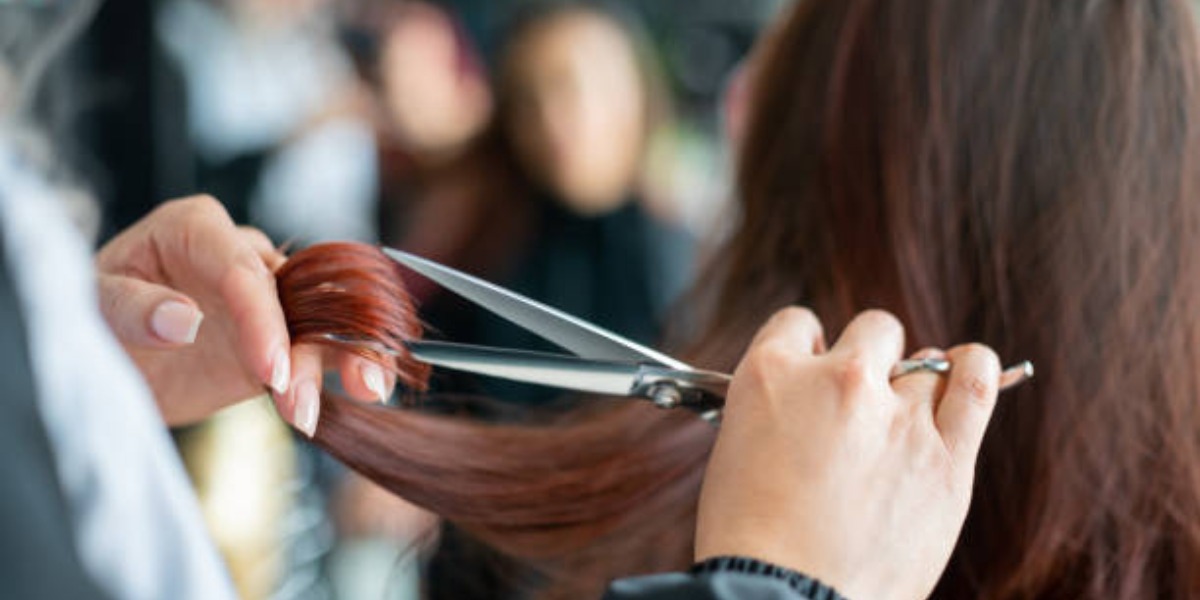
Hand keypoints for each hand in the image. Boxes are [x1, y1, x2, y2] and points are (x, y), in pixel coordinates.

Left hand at [96, 196, 395, 431]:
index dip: (261, 316)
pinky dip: (349, 366)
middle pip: (293, 291)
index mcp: (195, 228)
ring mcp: (266, 298)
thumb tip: (182, 318)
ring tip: (363, 393)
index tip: (268, 368)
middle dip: (307, 345)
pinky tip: (370, 388)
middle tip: (298, 401)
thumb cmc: (88, 317)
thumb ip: (132, 308)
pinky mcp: (280, 338)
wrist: (103, 360)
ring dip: (343, 357)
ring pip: (320, 319)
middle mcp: (240, 255)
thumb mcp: (91, 308)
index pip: (241, 267)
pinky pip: (324, 347)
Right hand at [695, 308, 1001, 599]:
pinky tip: (965, 374)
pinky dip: (973, 371)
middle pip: (873, 333)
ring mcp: (897, 416)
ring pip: (927, 360)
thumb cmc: (750, 539)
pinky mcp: (945, 459)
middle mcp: (838, 381)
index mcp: (771, 375)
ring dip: (917, 378)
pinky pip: (976, 385)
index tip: (814, 375)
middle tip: (858, 405)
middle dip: (867, 361)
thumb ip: (779, 409)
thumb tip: (812, 397)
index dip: (809, 351)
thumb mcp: (735, 450)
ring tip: (912, 405)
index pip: (799, 325)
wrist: (783, 599)